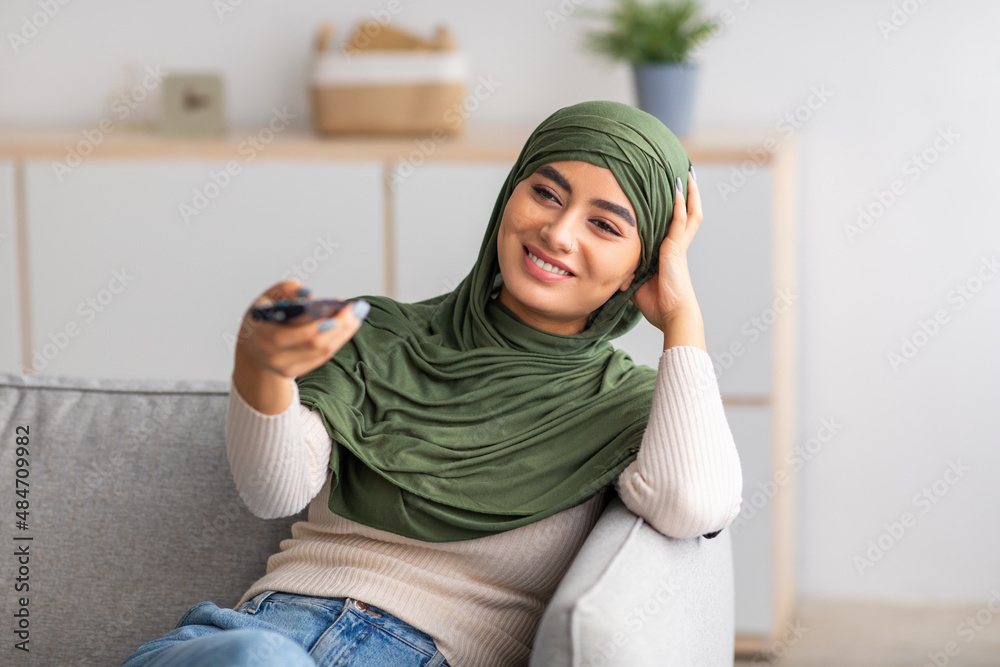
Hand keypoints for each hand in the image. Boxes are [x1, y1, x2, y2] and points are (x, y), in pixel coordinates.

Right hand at [234, 278, 367, 379]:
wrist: (251, 348)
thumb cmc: (263, 317)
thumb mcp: (268, 297)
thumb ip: (287, 290)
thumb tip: (310, 296)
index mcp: (265, 334)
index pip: (300, 331)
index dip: (323, 320)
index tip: (340, 304)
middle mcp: (274, 355)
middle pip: (316, 343)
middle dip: (340, 325)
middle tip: (357, 308)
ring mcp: (286, 367)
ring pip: (323, 351)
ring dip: (344, 332)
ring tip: (356, 315)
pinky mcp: (296, 372)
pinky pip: (322, 357)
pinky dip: (337, 340)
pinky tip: (347, 326)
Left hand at [631, 167, 703, 331]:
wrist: (673, 314)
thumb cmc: (658, 304)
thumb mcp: (639, 284)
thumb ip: (631, 274)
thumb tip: (620, 275)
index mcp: (670, 255)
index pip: (676, 226)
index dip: (678, 210)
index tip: (675, 194)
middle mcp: (677, 247)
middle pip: (689, 215)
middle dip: (689, 196)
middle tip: (687, 176)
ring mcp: (678, 246)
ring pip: (689, 213)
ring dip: (689, 193)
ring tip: (686, 174)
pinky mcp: (675, 248)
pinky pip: (679, 221)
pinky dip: (679, 204)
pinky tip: (677, 189)